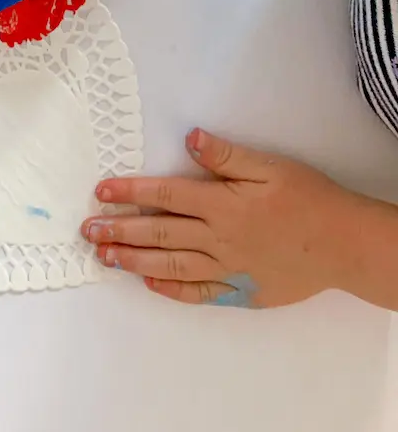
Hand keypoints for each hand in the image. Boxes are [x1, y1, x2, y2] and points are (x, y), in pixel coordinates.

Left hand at [81, 129, 364, 308]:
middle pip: (160, 233)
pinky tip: (150, 284)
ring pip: (171, 266)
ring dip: (134, 260)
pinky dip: (172, 290)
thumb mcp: (270, 167)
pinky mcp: (241, 292)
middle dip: (119, 230)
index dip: (131, 192)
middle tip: (87, 230)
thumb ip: (227, 156)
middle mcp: (219, 239)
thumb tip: (190, 137)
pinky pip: (200, 294)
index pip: (166, 195)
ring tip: (105, 257)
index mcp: (223, 204)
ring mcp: (228, 269)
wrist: (345, 245)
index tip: (101, 193)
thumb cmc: (308, 198)